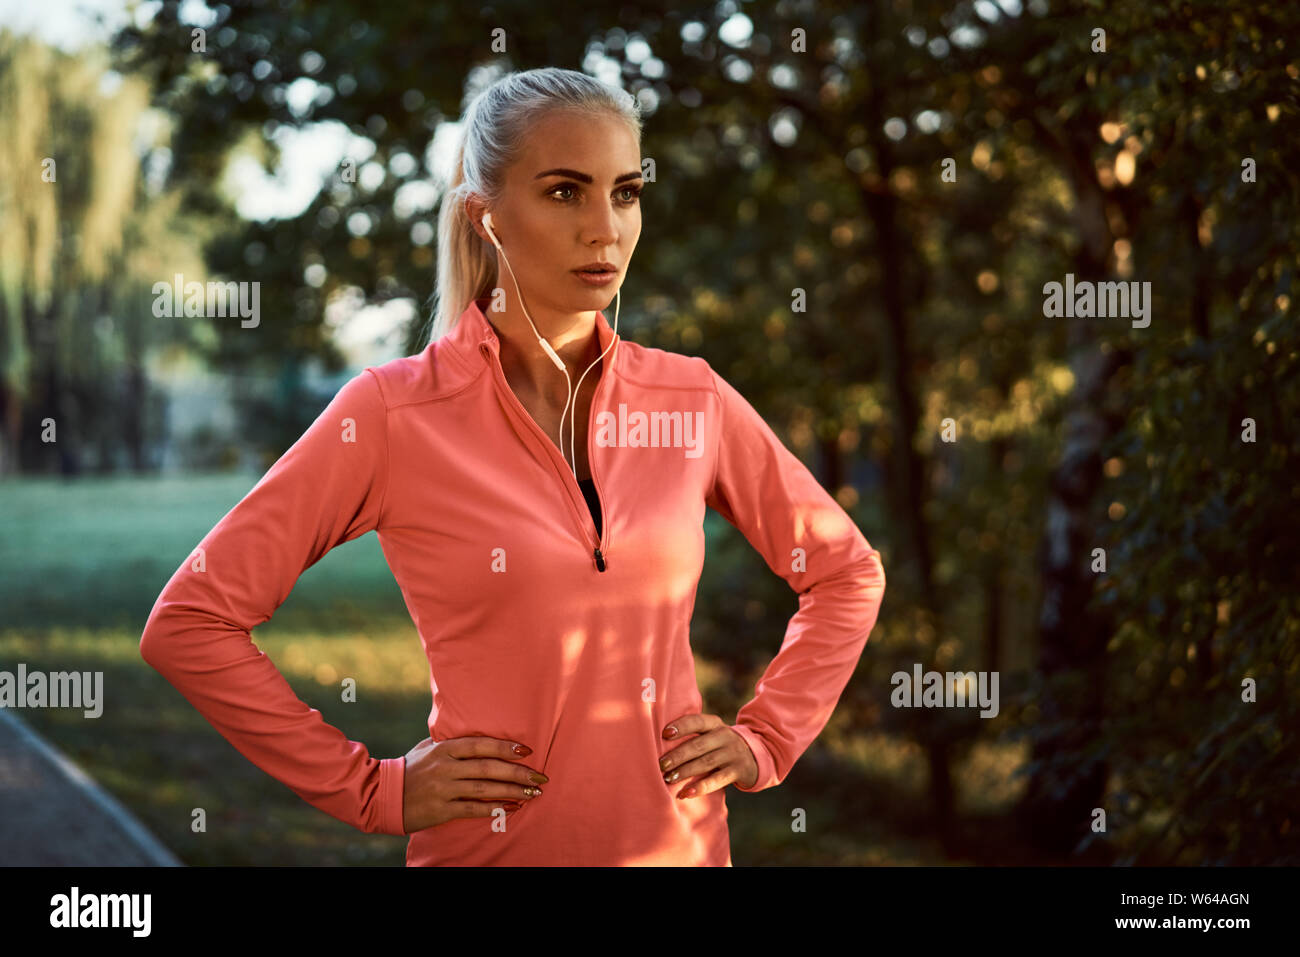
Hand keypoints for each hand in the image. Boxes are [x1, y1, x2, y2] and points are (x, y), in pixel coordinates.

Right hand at [400, 736, 548, 832]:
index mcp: (444, 748)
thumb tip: (475, 732)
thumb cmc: (410, 769)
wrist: (383, 796)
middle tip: (540, 777)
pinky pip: (473, 809)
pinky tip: (512, 808)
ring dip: (512, 791)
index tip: (528, 750)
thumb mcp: (427, 748)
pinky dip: (495, 809)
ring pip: (484, 789)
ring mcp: (443, 789)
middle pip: (488, 768)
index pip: (480, 744)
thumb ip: (450, 742)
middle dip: (518, 773)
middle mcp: (445, 767)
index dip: (505, 747)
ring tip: (533, 793)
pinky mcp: (441, 810)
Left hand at [658, 713, 758, 798]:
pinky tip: (686, 793)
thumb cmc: (720, 746)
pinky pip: (717, 780)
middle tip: (661, 765)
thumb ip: (693, 736)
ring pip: (706, 762)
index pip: (697, 721)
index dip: (681, 726)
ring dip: (686, 771)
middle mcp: (725, 736)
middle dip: (678, 755)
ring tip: (669, 778)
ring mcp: (733, 754)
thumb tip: (658, 745)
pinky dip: (701, 787)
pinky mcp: (738, 771)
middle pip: (698, 745)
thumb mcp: (711, 735)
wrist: (754, 757)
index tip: (664, 734)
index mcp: (715, 724)